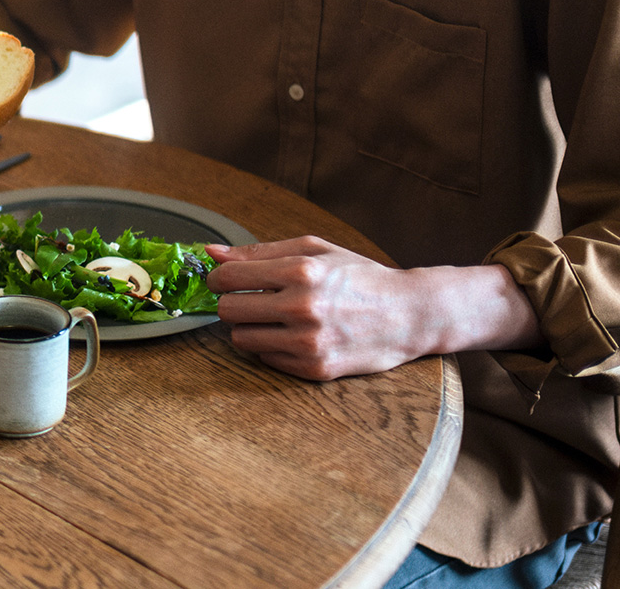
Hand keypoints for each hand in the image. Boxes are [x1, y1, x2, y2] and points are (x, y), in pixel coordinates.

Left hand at [207, 237, 541, 380]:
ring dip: (250, 328)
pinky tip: (294, 335)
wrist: (410, 315)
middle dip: (232, 304)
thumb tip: (211, 253)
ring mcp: (309, 342)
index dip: (218, 279)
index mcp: (302, 271)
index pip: (227, 278)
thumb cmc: (359, 277)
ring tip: (275, 318)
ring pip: (241, 339)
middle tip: (251, 300)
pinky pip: (265, 359)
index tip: (224, 281)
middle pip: (228, 312)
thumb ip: (260, 251)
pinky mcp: (315, 369)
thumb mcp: (315, 250)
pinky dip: (272, 347)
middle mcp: (303, 307)